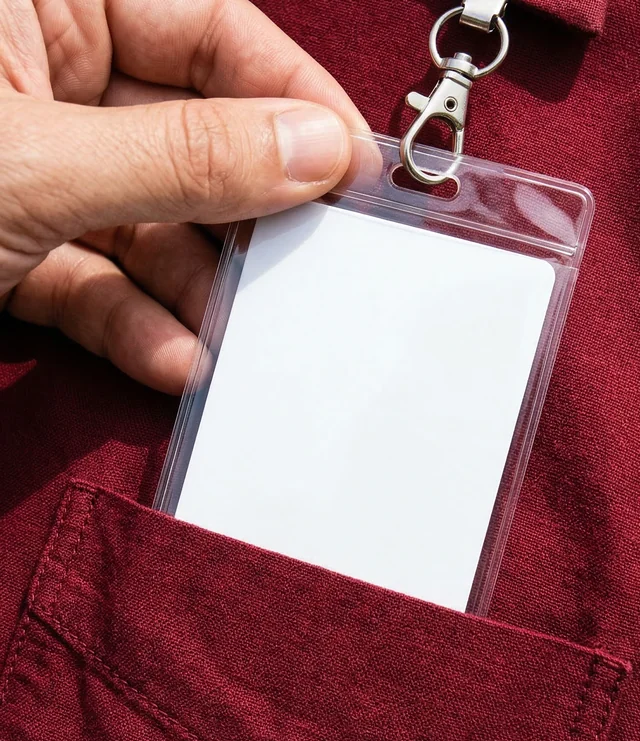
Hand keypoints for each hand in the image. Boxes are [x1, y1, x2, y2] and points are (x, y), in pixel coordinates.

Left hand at [0, 0, 364, 392]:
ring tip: (237, 332)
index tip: (349, 166)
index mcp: (43, 5)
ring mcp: (35, 170)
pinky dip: (132, 323)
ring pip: (146, 224)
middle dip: (241, 215)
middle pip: (187, 141)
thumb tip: (313, 150)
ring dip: (192, 289)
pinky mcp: (13, 248)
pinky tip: (175, 360)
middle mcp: (45, 80)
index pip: (207, 30)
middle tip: (304, 261)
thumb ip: (181, 158)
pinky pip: (92, 280)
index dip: (289, 95)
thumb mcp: (37, 165)